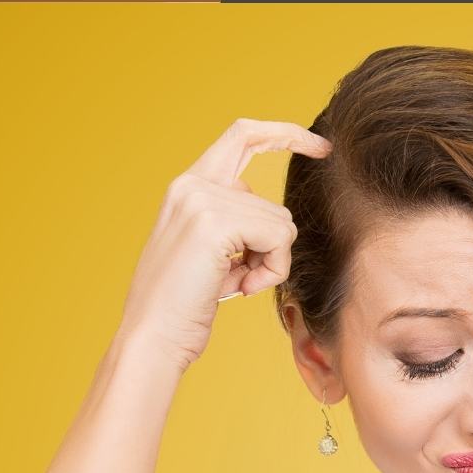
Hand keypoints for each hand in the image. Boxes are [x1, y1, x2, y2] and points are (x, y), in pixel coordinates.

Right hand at [116, 117, 331, 372]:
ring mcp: (202, 200)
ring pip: (281, 223)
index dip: (285, 134)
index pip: (242, 136)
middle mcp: (192, 184)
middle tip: (252, 279)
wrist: (152, 339)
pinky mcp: (216, 223)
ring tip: (234, 286)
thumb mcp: (210, 254)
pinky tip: (239, 289)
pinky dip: (272, 270)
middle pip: (273, 201)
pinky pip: (279, 238)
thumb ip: (235, 225)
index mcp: (186, 187)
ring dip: (270, 264)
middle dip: (275, 246)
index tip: (320, 145)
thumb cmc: (182, 307)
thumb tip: (278, 221)